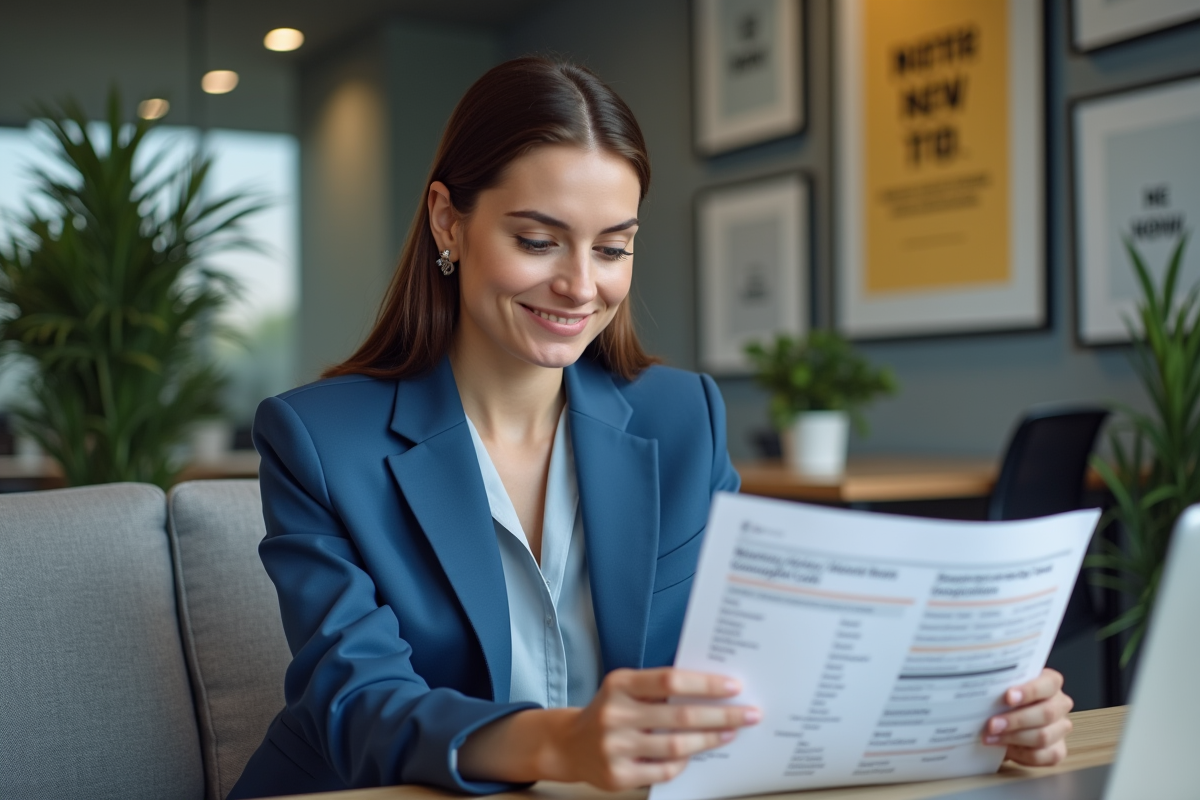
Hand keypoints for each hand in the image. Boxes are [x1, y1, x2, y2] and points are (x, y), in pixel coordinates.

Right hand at [548, 668, 761, 788]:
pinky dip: (684, 763)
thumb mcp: (625, 689)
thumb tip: (713, 690)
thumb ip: (659, 688)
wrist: (570, 745)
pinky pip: (664, 771)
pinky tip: (696, 754)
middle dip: (721, 715)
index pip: (669, 680)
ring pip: (676, 746)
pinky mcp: (617, 776)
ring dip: (709, 739)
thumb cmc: (610, 711)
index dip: (705, 684)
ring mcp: (615, 747)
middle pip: (680, 716)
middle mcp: (615, 714)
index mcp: (619, 684)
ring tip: (730, 733)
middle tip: (749, 714)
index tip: (734, 687)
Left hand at [983, 668, 1073, 765]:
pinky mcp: (1057, 750)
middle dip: (1016, 720)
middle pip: (1046, 713)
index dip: (1030, 691)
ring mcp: (1061, 728)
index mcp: (1051, 683)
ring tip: (991, 737)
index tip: (1008, 697)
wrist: (1009, 720)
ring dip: (1014, 738)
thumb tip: (981, 693)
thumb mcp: (1005, 689)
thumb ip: (1002, 688)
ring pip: (1043, 736)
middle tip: (992, 724)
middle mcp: (1060, 704)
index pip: (1049, 683)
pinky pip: (1041, 755)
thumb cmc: (1006, 699)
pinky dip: (1020, 754)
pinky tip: (1004, 749)